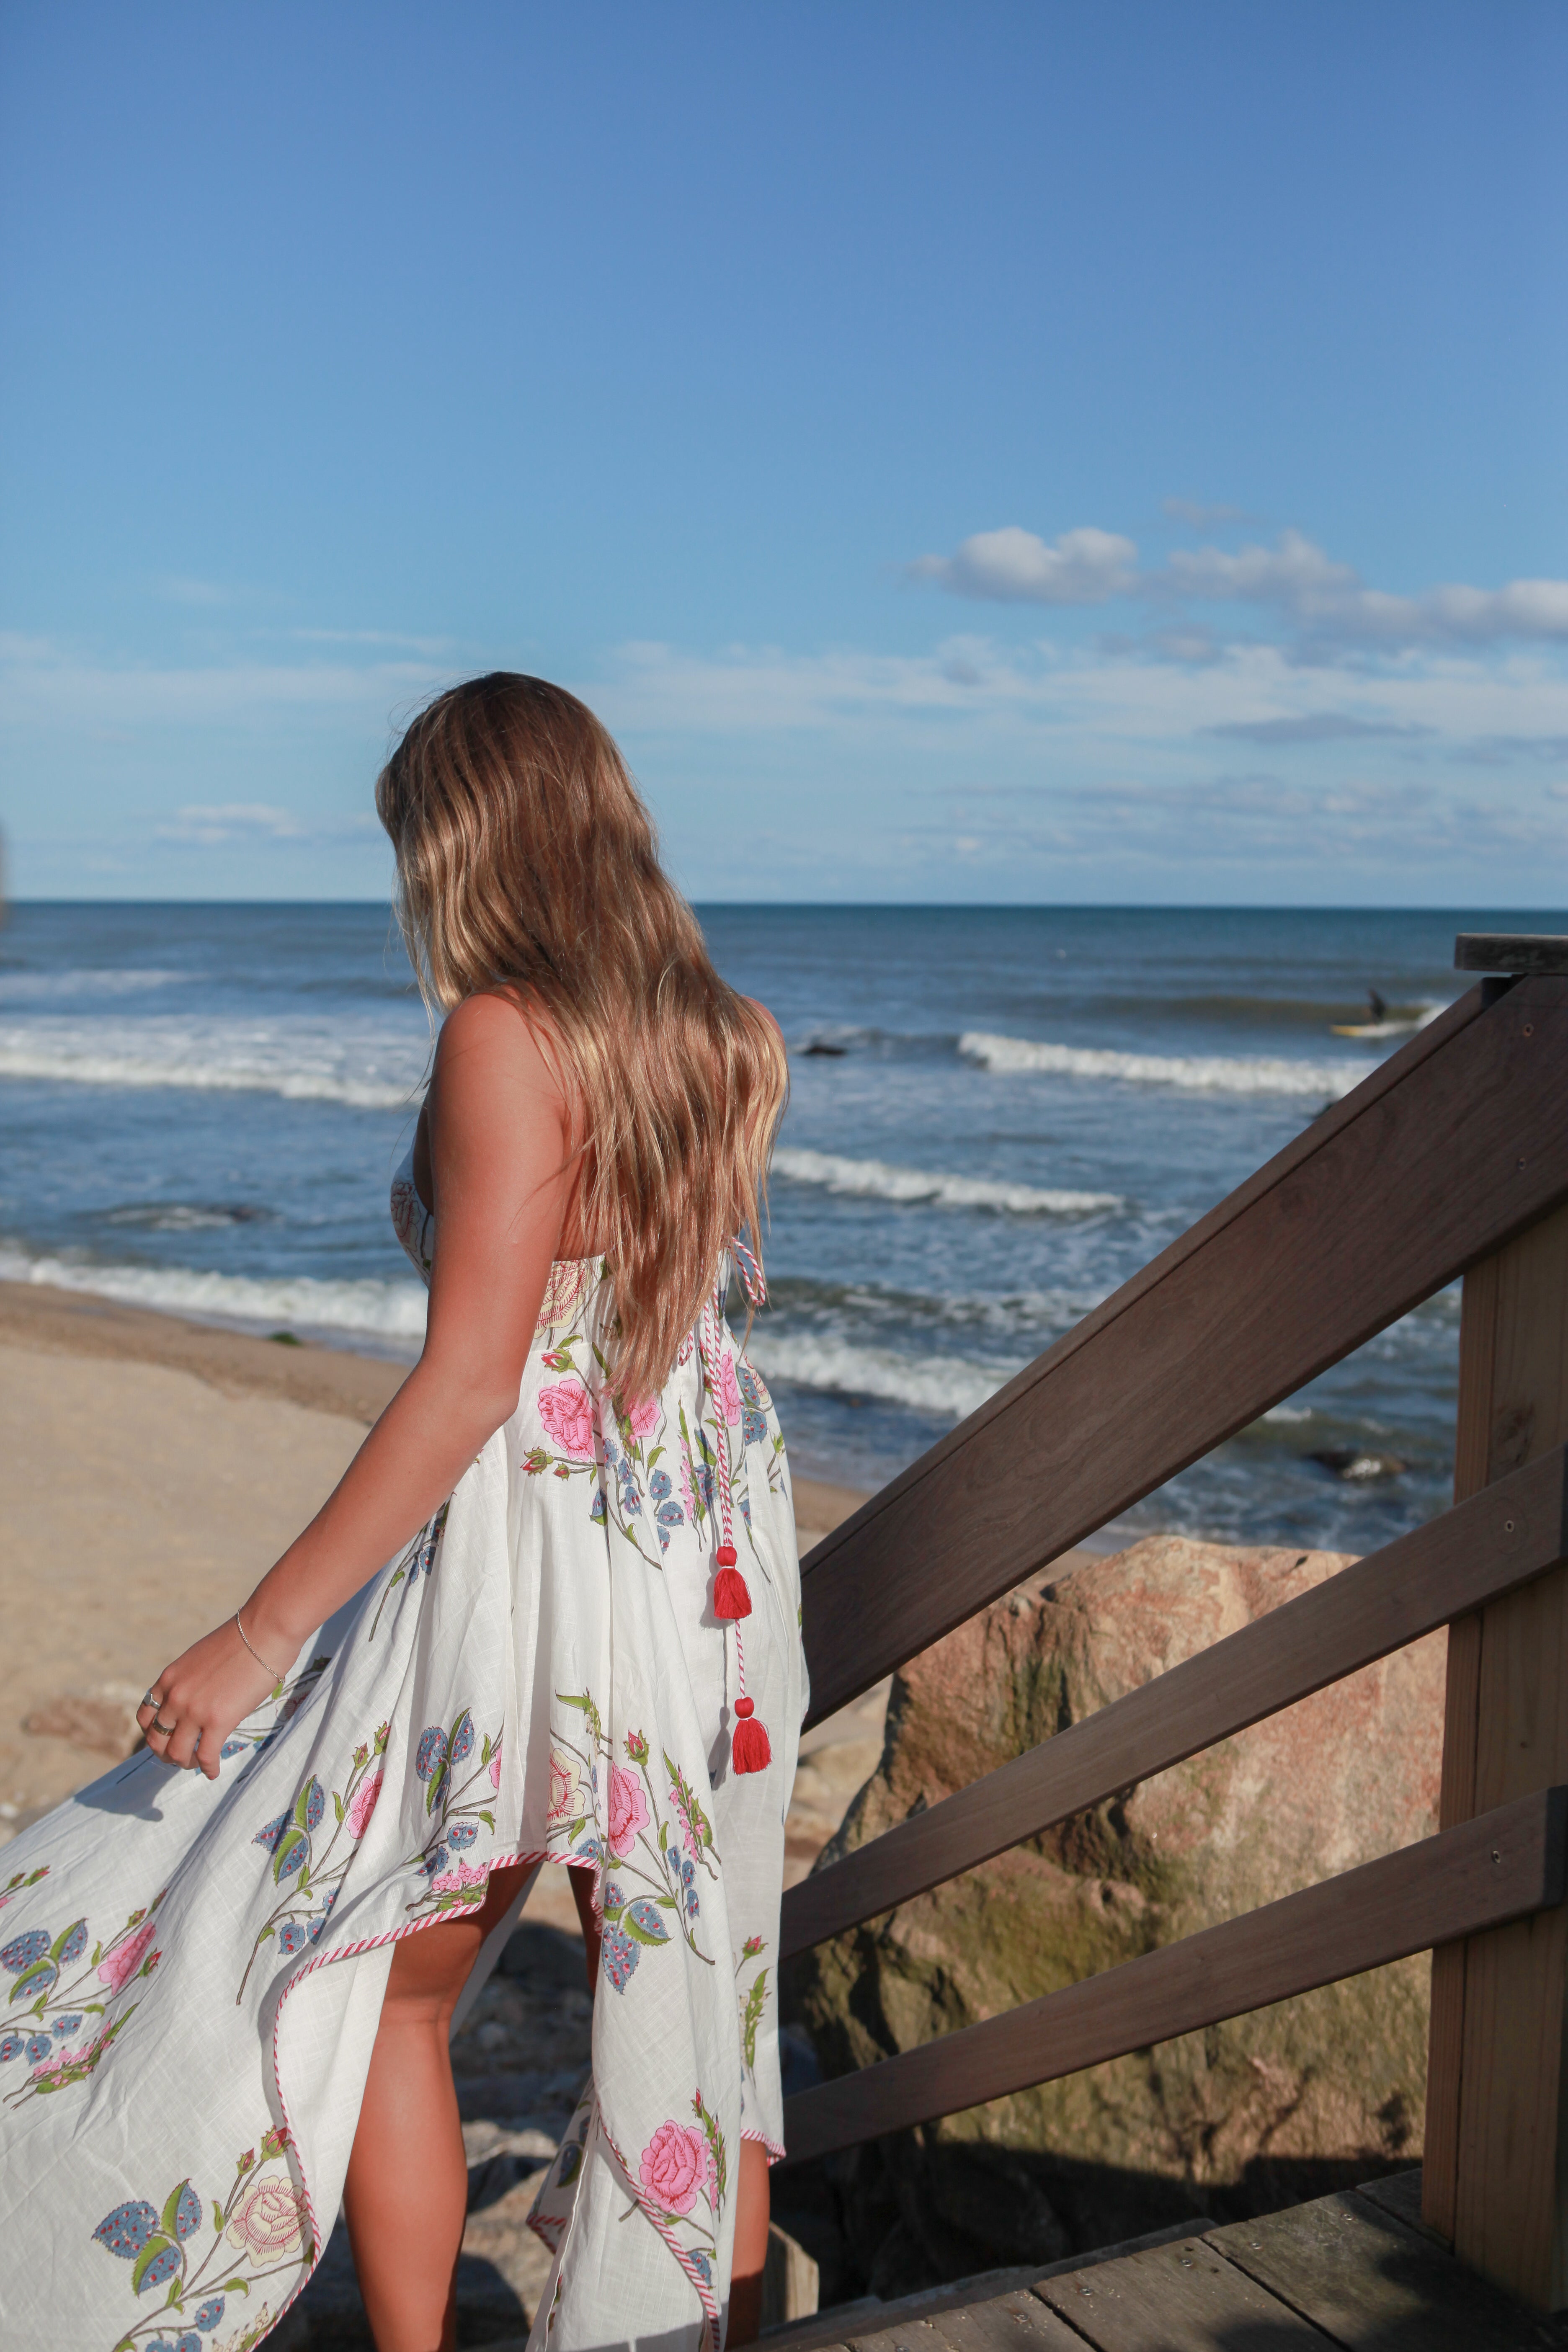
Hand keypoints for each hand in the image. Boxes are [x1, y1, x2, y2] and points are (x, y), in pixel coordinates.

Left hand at [136, 1619, 282, 1781]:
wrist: (264, 1632)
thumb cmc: (241, 1640)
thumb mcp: (200, 1657)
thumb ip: (190, 1679)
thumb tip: (198, 1695)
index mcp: (169, 1679)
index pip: (146, 1716)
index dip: (154, 1732)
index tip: (168, 1737)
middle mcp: (175, 1697)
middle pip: (157, 1740)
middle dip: (166, 1753)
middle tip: (181, 1756)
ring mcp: (194, 1711)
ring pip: (177, 1753)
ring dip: (186, 1763)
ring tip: (198, 1763)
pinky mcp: (218, 1722)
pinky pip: (206, 1756)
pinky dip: (208, 1768)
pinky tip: (214, 1772)